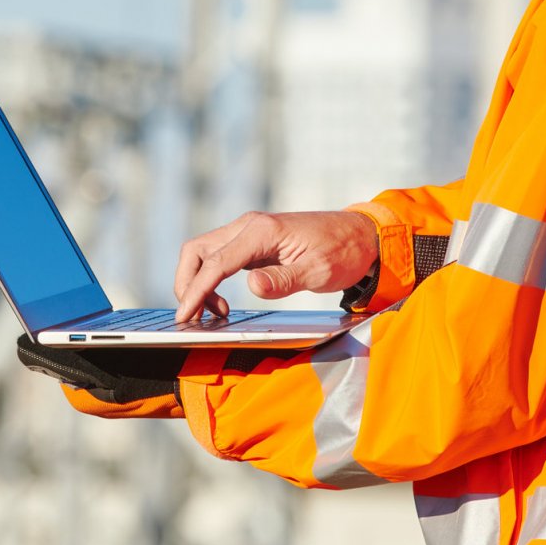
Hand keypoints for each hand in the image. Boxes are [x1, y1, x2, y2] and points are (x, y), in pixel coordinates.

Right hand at [172, 210, 379, 322]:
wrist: (360, 236)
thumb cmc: (342, 252)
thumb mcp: (317, 272)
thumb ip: (283, 280)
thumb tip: (251, 286)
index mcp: (262, 232)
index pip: (215, 262)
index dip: (196, 291)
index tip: (186, 317)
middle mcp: (249, 226)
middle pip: (197, 250)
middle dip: (187, 284)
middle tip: (193, 317)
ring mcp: (249, 232)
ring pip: (204, 252)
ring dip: (197, 282)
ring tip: (213, 314)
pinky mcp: (253, 242)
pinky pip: (219, 257)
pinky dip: (210, 279)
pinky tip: (222, 302)